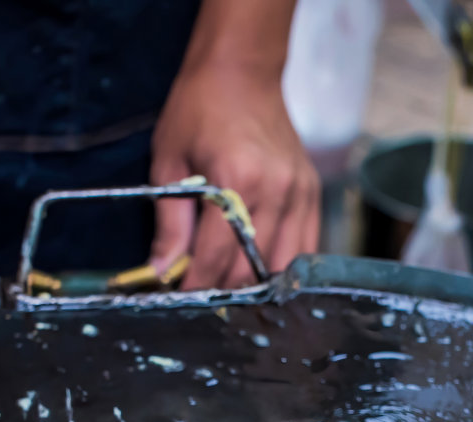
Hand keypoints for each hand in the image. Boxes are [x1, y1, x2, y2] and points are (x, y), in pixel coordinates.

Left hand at [149, 5, 318, 289]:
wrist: (242, 71)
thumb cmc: (198, 109)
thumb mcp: (170, 161)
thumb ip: (169, 222)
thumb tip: (161, 271)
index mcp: (236, 179)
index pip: (217, 255)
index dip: (198, 285)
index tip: (181, 299)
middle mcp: (275, 190)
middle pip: (252, 266)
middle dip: (224, 288)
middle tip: (202, 297)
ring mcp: (300, 193)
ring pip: (282, 264)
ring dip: (255, 283)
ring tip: (230, 289)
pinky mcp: (311, 193)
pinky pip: (304, 246)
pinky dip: (282, 266)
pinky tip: (261, 272)